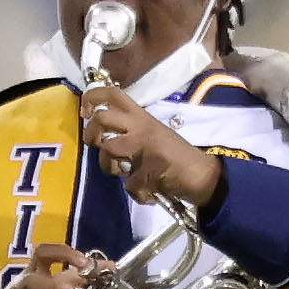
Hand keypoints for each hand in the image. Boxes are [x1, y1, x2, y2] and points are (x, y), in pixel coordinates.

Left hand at [76, 83, 223, 211]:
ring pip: (108, 149)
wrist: (203, 174)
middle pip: (102, 118)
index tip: (84, 110)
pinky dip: (138, 194)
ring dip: (110, 167)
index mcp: (143, 117)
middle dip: (91, 133)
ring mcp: (145, 147)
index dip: (93, 97)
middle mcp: (142, 127)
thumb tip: (102, 138)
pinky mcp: (150, 169)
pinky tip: (149, 191)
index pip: (113, 94)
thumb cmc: (176, 155)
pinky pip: (130, 185)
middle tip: (97, 145)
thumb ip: (130, 132)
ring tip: (125, 173)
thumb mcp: (152, 135)